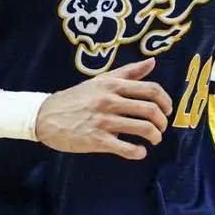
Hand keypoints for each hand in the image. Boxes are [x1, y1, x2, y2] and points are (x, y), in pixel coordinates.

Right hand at [36, 57, 172, 159]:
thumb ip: (129, 72)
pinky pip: (126, 148)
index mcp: (113, 85)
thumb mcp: (101, 80)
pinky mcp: (96, 140)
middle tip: (161, 127)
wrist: (47, 115)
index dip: (165, 101)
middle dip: (162, 121)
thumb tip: (153, 62)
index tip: (167, 109)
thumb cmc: (77, 97)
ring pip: (143, 128)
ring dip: (155, 136)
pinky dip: (138, 152)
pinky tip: (139, 152)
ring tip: (153, 139)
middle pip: (150, 109)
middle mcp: (110, 100)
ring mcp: (103, 120)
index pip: (151, 89)